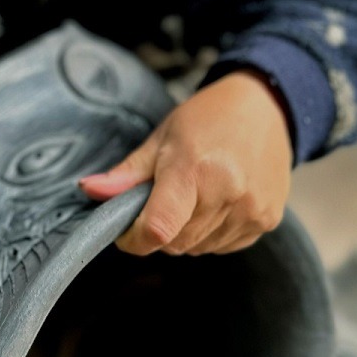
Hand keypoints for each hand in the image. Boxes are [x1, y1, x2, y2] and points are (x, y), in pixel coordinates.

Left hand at [79, 70, 292, 255]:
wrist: (265, 107)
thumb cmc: (208, 118)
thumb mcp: (162, 137)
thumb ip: (127, 172)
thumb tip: (88, 191)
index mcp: (194, 169)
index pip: (158, 229)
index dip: (134, 239)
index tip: (126, 231)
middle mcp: (227, 193)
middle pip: (176, 243)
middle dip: (159, 231)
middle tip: (162, 200)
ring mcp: (251, 210)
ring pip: (199, 249)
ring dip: (186, 233)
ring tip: (194, 195)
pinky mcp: (268, 220)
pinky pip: (224, 246)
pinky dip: (212, 233)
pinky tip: (217, 202)